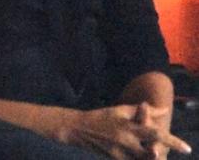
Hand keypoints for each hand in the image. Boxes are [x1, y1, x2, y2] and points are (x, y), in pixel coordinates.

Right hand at [51, 105, 188, 159]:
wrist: (78, 129)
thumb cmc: (102, 117)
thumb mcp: (121, 110)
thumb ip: (144, 111)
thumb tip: (164, 110)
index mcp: (129, 126)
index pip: (156, 134)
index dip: (173, 142)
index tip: (187, 149)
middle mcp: (126, 140)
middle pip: (152, 154)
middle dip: (163, 158)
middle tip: (169, 158)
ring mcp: (120, 152)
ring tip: (161, 158)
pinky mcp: (115, 159)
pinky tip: (146, 158)